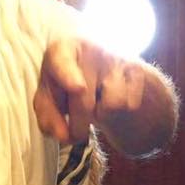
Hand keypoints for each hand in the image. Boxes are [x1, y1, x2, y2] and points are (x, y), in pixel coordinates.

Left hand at [34, 38, 176, 153]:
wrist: (100, 73)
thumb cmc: (65, 86)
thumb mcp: (49, 100)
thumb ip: (48, 119)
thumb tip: (62, 135)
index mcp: (62, 51)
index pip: (62, 60)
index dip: (68, 75)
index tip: (78, 88)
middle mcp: (90, 49)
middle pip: (84, 101)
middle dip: (78, 126)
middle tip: (74, 132)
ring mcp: (115, 58)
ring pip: (111, 105)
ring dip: (101, 118)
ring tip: (94, 104)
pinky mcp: (136, 70)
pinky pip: (129, 105)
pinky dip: (119, 113)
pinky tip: (109, 100)